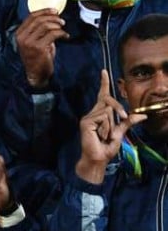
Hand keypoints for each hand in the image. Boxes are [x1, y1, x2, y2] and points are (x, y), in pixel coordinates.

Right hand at [14, 9, 67, 87]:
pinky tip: (65, 37)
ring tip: (63, 29)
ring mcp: (29, 42)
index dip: (44, 11)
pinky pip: (53, 34)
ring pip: (46, 26)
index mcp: (19, 33)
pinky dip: (62, 33)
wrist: (36, 73)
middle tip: (62, 21)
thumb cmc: (37, 56)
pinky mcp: (38, 48)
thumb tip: (51, 16)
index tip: (55, 10)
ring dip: (58, 25)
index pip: (31, 16)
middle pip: (39, 19)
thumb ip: (38, 30)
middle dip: (53, 18)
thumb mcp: (34, 41)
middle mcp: (22, 37)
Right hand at [76, 69, 143, 183]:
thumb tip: (143, 116)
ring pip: (108, 110)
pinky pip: (103, 117)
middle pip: (108, 100)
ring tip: (105, 135)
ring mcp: (88, 117)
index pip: (103, 96)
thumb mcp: (120, 133)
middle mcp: (93, 113)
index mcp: (100, 114)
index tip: (104, 71)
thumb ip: (128, 123)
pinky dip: (106, 126)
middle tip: (124, 119)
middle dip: (119, 109)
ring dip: (111, 124)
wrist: (98, 158)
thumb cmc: (107, 147)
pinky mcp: (86, 121)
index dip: (104, 83)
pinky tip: (100, 134)